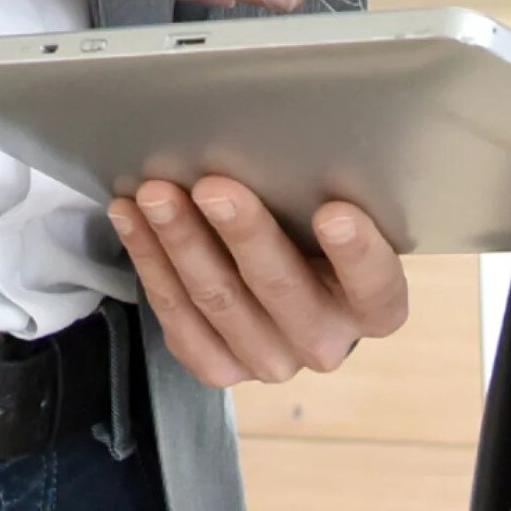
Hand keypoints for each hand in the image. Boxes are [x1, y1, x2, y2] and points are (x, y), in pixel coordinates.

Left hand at [111, 176, 409, 386]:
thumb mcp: (335, 214)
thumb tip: (284, 141)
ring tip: (156, 194)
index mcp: (373, 308)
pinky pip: (178, 319)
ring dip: (181, 242)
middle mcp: (325, 343)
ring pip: (219, 301)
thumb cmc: (314, 234)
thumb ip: (324, 195)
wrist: (285, 286)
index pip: (376, 288)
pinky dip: (152, 264)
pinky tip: (133, 221)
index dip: (357, 254)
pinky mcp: (219, 368)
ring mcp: (269, 361)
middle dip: (243, 234)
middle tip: (213, 187)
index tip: (333, 211)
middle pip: (282, 290)